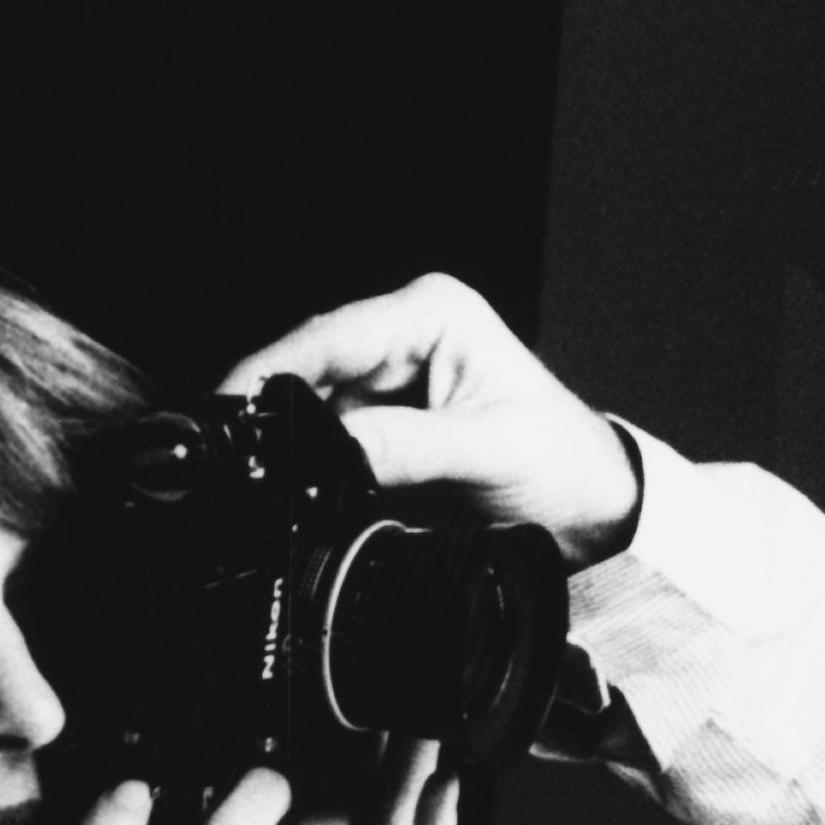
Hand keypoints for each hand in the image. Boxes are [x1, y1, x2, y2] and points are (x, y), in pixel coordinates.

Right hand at [215, 271, 640, 565]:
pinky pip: (324, 444)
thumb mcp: (488, 451)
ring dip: (292, 446)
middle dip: (274, 416)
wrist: (594, 510)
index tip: (230, 408)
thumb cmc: (565, 462)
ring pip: (306, 410)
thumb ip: (406, 447)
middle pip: (304, 371)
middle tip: (248, 464)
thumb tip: (332, 448)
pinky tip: (304, 491)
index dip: (269, 371)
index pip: (327, 336)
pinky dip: (310, 467)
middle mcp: (402, 338)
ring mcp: (387, 384)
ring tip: (286, 484)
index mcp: (431, 314)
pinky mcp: (381, 429)